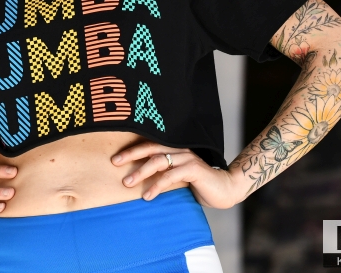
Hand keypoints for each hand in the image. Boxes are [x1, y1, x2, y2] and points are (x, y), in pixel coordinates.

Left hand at [111, 142, 241, 209]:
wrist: (225, 190)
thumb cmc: (199, 185)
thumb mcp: (177, 178)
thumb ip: (162, 175)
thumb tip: (138, 181)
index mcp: (174, 149)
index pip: (149, 145)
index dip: (132, 149)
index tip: (115, 158)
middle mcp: (179, 149)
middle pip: (151, 148)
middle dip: (131, 155)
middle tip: (115, 163)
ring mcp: (187, 158)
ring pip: (159, 161)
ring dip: (141, 172)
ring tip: (128, 183)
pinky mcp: (194, 169)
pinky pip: (171, 176)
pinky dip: (158, 185)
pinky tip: (149, 195)